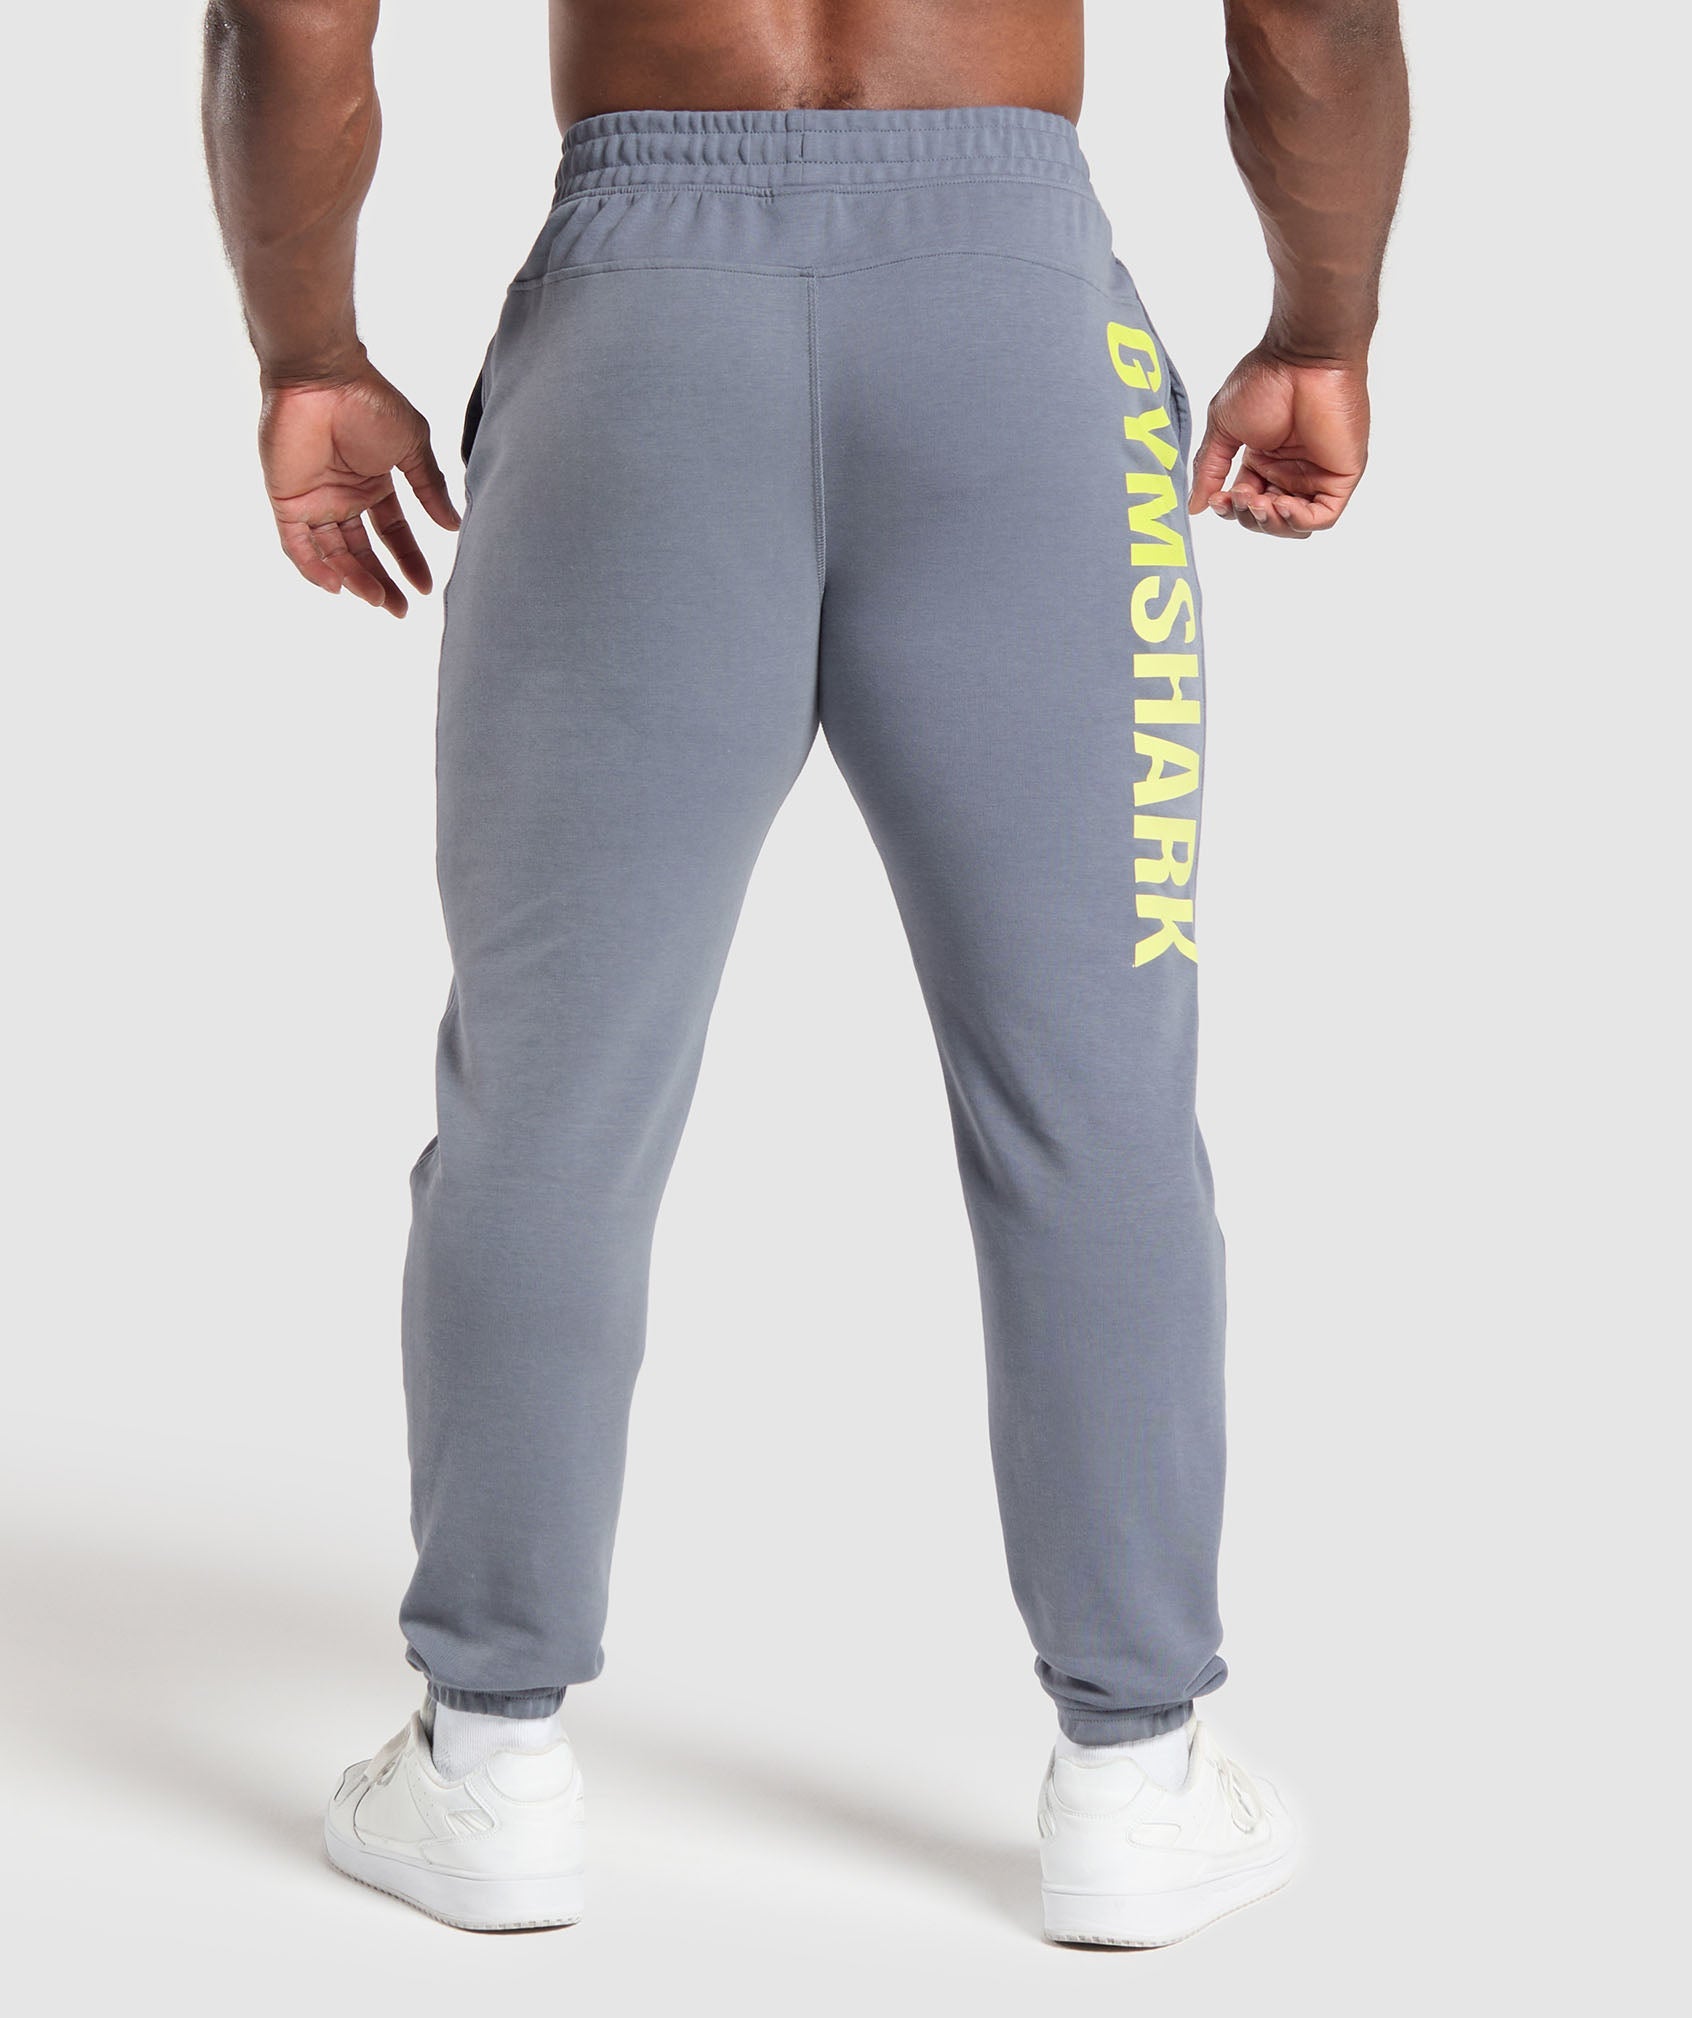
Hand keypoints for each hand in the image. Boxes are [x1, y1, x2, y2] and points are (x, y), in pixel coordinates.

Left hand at [258, 363, 460, 615]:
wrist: (322, 376)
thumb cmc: (370, 401)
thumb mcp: (412, 447)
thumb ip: (431, 488)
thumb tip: (454, 526)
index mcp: (374, 485)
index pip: (392, 534)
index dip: (409, 561)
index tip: (425, 587)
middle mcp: (344, 497)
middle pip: (363, 552)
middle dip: (382, 582)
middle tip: (400, 610)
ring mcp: (315, 500)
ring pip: (333, 553)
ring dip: (355, 579)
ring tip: (378, 600)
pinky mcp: (287, 500)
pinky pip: (297, 544)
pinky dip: (314, 568)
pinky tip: (337, 586)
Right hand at [1188, 345, 1368, 538]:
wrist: (1303, 357)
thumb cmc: (1265, 379)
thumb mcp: (1223, 428)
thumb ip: (1209, 469)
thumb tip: (1195, 506)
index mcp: (1264, 460)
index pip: (1246, 502)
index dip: (1230, 509)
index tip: (1217, 499)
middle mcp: (1291, 470)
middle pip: (1268, 520)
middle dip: (1248, 516)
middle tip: (1240, 495)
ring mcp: (1317, 474)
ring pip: (1294, 525)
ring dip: (1270, 523)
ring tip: (1257, 500)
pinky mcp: (1340, 476)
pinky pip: (1322, 517)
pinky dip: (1298, 521)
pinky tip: (1281, 505)